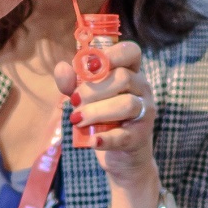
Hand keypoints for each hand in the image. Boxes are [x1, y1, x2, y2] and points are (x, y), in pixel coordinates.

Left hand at [53, 39, 156, 185]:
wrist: (120, 155)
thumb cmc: (103, 119)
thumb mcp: (85, 98)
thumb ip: (72, 83)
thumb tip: (62, 67)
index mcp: (130, 72)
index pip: (131, 52)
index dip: (112, 54)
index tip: (90, 66)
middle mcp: (142, 89)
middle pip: (123, 78)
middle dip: (93, 90)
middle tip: (74, 102)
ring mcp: (145, 113)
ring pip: (126, 104)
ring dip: (96, 111)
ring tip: (77, 120)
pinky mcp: (140, 137)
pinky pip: (124, 135)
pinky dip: (106, 138)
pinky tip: (92, 141)